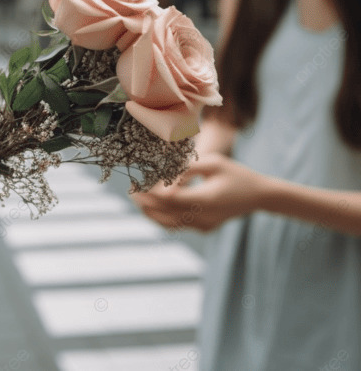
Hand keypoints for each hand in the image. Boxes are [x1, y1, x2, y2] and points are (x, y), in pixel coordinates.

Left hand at [130, 152, 266, 231]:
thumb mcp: (213, 163)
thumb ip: (187, 169)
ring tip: (137, 201)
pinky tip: (152, 208)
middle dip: (146, 202)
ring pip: (170, 224)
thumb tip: (165, 178)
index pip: (170, 198)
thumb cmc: (236, 173)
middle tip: (131, 191)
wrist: (259, 196)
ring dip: (151, 213)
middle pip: (166, 213)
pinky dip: (164, 218)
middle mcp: (204, 216)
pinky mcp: (205, 228)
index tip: (138, 183)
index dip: (151, 192)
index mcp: (206, 199)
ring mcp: (205, 225)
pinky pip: (179, 225)